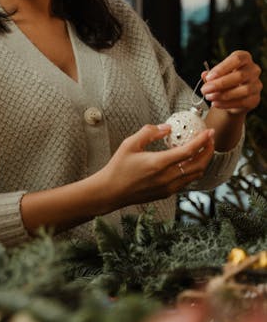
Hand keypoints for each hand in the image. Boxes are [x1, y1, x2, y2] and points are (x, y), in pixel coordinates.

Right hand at [99, 124, 214, 210]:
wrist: (111, 191)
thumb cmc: (118, 167)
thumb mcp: (130, 144)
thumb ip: (149, 132)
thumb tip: (167, 128)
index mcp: (159, 163)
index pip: (189, 151)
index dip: (202, 140)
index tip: (209, 132)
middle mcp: (167, 177)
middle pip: (199, 164)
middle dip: (208, 151)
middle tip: (210, 139)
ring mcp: (168, 187)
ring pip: (195, 175)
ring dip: (203, 161)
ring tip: (203, 150)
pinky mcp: (166, 193)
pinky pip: (186, 181)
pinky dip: (193, 170)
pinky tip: (189, 162)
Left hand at [201, 51, 261, 114]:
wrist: (232, 97)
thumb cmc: (225, 81)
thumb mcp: (216, 75)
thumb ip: (210, 75)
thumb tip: (204, 75)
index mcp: (244, 58)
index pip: (237, 59)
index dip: (222, 68)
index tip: (209, 77)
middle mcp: (253, 70)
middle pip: (240, 75)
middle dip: (220, 84)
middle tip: (205, 89)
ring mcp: (256, 84)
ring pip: (243, 90)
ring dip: (223, 95)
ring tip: (209, 97)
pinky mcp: (255, 98)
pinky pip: (243, 102)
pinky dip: (227, 103)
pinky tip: (216, 103)